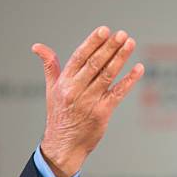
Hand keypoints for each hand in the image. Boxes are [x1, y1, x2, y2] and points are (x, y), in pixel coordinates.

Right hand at [32, 26, 144, 176]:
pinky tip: (138, 68)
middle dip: (109, 47)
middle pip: (95, 64)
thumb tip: (37, 46)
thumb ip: (50, 66)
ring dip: (120, 58)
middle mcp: (76, 90)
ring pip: (107, 75)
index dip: (92, 43)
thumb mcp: (51, 90)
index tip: (104, 30)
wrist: (64, 146)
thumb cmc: (59, 115)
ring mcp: (90, 102)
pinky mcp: (102, 113)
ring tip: (130, 43)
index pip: (79, 57)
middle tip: (121, 34)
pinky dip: (129, 80)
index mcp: (64, 82)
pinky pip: (118, 93)